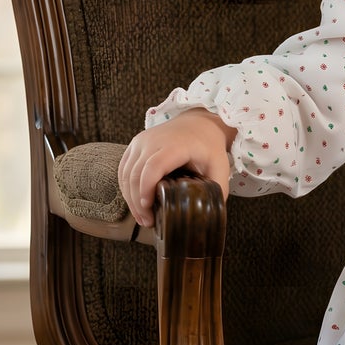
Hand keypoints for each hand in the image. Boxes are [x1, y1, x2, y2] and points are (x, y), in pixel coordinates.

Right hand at [117, 109, 235, 227]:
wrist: (198, 124)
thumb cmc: (209, 147)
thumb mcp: (220, 166)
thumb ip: (218, 189)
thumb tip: (210, 214)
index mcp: (176, 146)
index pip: (153, 166)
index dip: (146, 188)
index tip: (148, 207)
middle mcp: (154, 141)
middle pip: (136, 173)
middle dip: (138, 201)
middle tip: (147, 221)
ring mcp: (141, 141)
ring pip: (126, 172)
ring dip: (130, 197)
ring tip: (142, 217)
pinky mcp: (135, 144)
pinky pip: (124, 168)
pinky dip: (126, 187)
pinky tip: (134, 202)